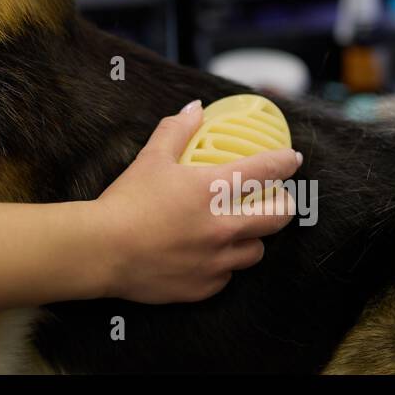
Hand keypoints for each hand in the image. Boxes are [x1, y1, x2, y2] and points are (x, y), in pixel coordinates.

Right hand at [92, 101, 301, 303]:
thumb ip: (177, 130)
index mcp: (213, 189)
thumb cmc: (126, 201)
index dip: (284, 163)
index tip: (292, 160)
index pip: (265, 171)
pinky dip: (223, 265)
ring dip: (252, 238)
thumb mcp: (151, 158)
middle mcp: (223, 226)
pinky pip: (227, 276)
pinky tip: (208, 257)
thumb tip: (195, 108)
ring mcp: (217, 260)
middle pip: (277, 217)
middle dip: (283, 205)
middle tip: (275, 200)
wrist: (102, 250)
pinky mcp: (204, 286)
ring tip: (240, 232)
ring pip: (255, 251)